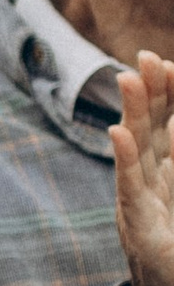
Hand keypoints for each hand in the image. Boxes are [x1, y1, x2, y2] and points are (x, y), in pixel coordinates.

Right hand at [115, 53, 173, 285]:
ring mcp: (142, 204)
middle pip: (150, 127)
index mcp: (170, 175)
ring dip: (133, 112)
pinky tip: (118, 134)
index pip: (169, 124)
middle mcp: (153, 184)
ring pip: (137, 150)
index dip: (171, 95)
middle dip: (150, 91)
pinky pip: (130, 188)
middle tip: (145, 56)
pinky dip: (123, 160)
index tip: (169, 63)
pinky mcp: (139, 229)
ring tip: (127, 78)